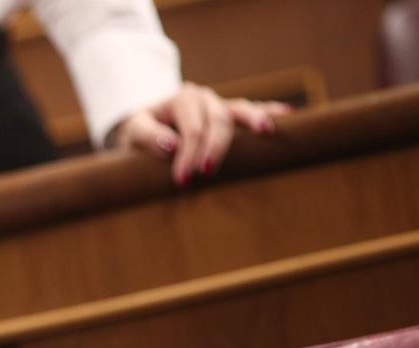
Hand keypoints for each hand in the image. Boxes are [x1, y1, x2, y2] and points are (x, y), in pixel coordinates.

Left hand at [113, 82, 291, 185]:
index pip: (192, 128)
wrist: (143, 128)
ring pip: (239, 110)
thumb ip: (147, 136)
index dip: (190, 153)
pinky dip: (267, 110)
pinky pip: (249, 110)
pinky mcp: (228, 114)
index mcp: (181, 99)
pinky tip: (286, 115)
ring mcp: (218, 105)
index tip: (183, 180)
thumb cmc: (138, 133)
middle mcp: (203, 97)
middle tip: (205, 174)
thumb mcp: (132, 133)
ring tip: (266, 131)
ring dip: (253, 119)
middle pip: (217, 120)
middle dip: (214, 148)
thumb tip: (172, 146)